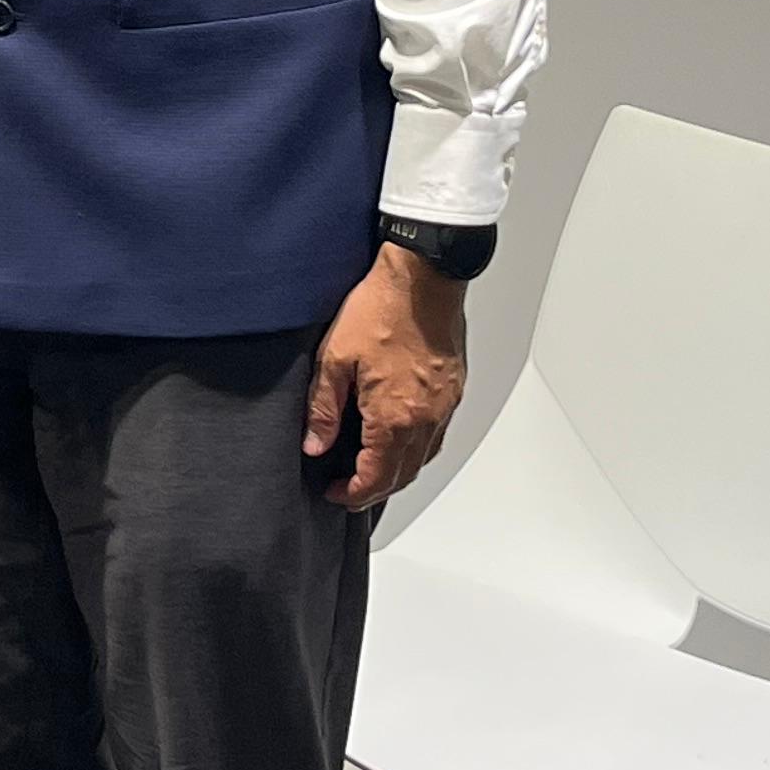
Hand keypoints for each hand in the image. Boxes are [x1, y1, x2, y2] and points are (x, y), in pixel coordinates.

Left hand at [303, 242, 467, 510]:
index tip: (334, 493)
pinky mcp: (454, 389)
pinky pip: (437, 434)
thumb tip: (315, 445)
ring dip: (398, 471)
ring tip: (372, 467)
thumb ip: (324, 408)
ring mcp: (445, 405)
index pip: (376, 477)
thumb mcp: (335, 358)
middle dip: (374, 488)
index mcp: (395, 417)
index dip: (352, 493)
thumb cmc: (382, 308)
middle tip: (349, 488)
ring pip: (424, 457)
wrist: (424, 277)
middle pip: (403, 475)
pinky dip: (417, 447)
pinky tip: (400, 437)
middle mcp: (426, 419)